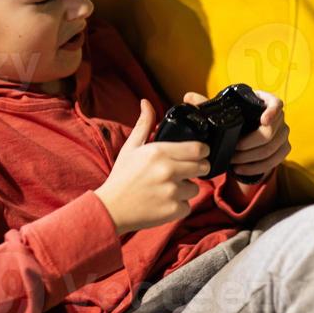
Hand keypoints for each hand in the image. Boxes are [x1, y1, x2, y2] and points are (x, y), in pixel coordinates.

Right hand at [95, 100, 209, 234]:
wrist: (110, 208)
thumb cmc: (122, 176)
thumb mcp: (131, 147)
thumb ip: (144, 124)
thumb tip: (146, 102)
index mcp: (159, 152)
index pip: (198, 149)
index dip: (202, 151)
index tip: (199, 153)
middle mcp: (168, 170)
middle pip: (203, 167)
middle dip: (198, 168)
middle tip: (186, 171)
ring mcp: (172, 191)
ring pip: (195, 187)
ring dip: (187, 188)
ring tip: (169, 188)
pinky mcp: (173, 210)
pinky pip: (187, 205)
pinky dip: (179, 205)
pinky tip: (165, 202)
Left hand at [182, 89, 289, 181]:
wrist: (245, 135)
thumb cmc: (234, 119)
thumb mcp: (222, 111)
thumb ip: (206, 104)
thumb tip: (189, 97)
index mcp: (264, 102)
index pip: (276, 104)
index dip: (272, 112)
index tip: (263, 120)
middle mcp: (278, 117)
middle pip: (271, 132)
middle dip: (250, 145)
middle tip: (234, 151)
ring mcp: (282, 134)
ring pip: (272, 149)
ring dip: (252, 158)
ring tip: (234, 162)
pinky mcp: (283, 149)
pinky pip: (275, 160)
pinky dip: (257, 167)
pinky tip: (242, 169)